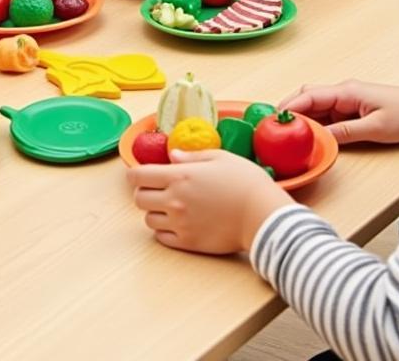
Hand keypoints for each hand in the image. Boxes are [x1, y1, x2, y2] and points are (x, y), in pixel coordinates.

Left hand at [128, 150, 290, 253]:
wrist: (264, 215)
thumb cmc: (246, 182)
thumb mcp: (219, 157)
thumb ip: (191, 155)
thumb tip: (173, 156)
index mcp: (179, 176)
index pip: (137, 176)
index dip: (135, 174)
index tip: (142, 174)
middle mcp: (174, 201)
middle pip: (138, 199)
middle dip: (144, 192)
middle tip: (159, 189)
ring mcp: (180, 224)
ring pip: (148, 220)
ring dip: (155, 212)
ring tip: (173, 206)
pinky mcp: (189, 243)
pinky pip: (162, 238)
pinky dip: (165, 230)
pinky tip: (180, 222)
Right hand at [279, 81, 398, 144]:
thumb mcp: (376, 128)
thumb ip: (347, 132)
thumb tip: (321, 136)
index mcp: (346, 92)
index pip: (310, 96)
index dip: (291, 106)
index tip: (275, 117)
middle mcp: (342, 92)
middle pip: (307, 97)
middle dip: (290, 109)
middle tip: (275, 125)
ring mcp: (345, 100)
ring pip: (315, 105)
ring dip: (301, 116)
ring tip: (286, 131)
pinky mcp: (350, 109)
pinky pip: (326, 113)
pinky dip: (313, 122)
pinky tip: (308, 132)